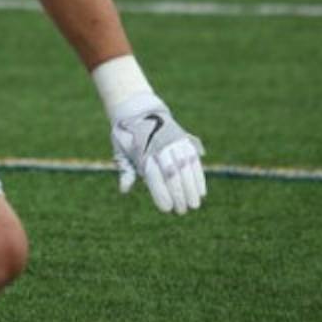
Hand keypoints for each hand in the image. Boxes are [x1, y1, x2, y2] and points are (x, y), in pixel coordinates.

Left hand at [107, 96, 206, 214]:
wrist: (138, 109)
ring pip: (186, 167)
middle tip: (182, 211)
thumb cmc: (128, 136)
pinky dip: (199, 176)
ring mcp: (173, 142)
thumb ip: (126, 170)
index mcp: (141, 150)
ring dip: (192, 188)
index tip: (166, 209)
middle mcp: (159, 146)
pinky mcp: (184, 140)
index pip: (153, 176)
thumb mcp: (120, 150)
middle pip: (172, 173)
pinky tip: (201, 192)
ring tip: (194, 205)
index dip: (161, 193)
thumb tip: (124, 190)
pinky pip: (194, 160)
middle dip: (179, 193)